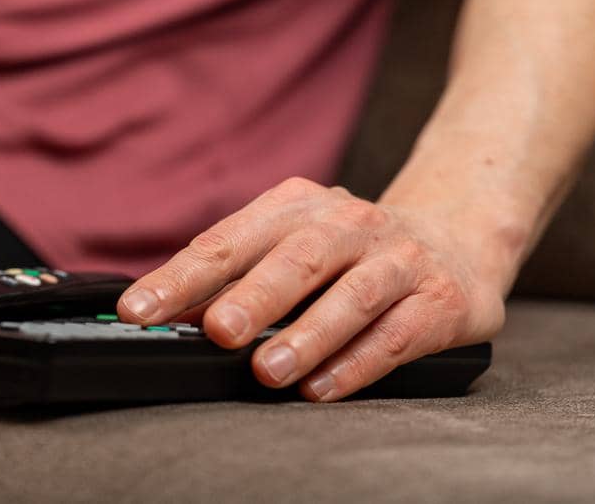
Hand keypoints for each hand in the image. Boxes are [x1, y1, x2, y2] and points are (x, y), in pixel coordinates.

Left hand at [117, 177, 507, 401]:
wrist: (455, 236)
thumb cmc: (350, 248)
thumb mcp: (291, 244)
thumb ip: (235, 277)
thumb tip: (166, 315)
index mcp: (297, 205)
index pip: (228, 240)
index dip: (181, 276)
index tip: (139, 309)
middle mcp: (348, 223)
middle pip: (294, 258)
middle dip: (253, 296)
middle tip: (216, 330)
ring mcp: (397, 259)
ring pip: (350, 297)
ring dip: (306, 336)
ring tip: (266, 371)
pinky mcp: (437, 300)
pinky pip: (394, 335)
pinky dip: (356, 364)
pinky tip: (321, 388)